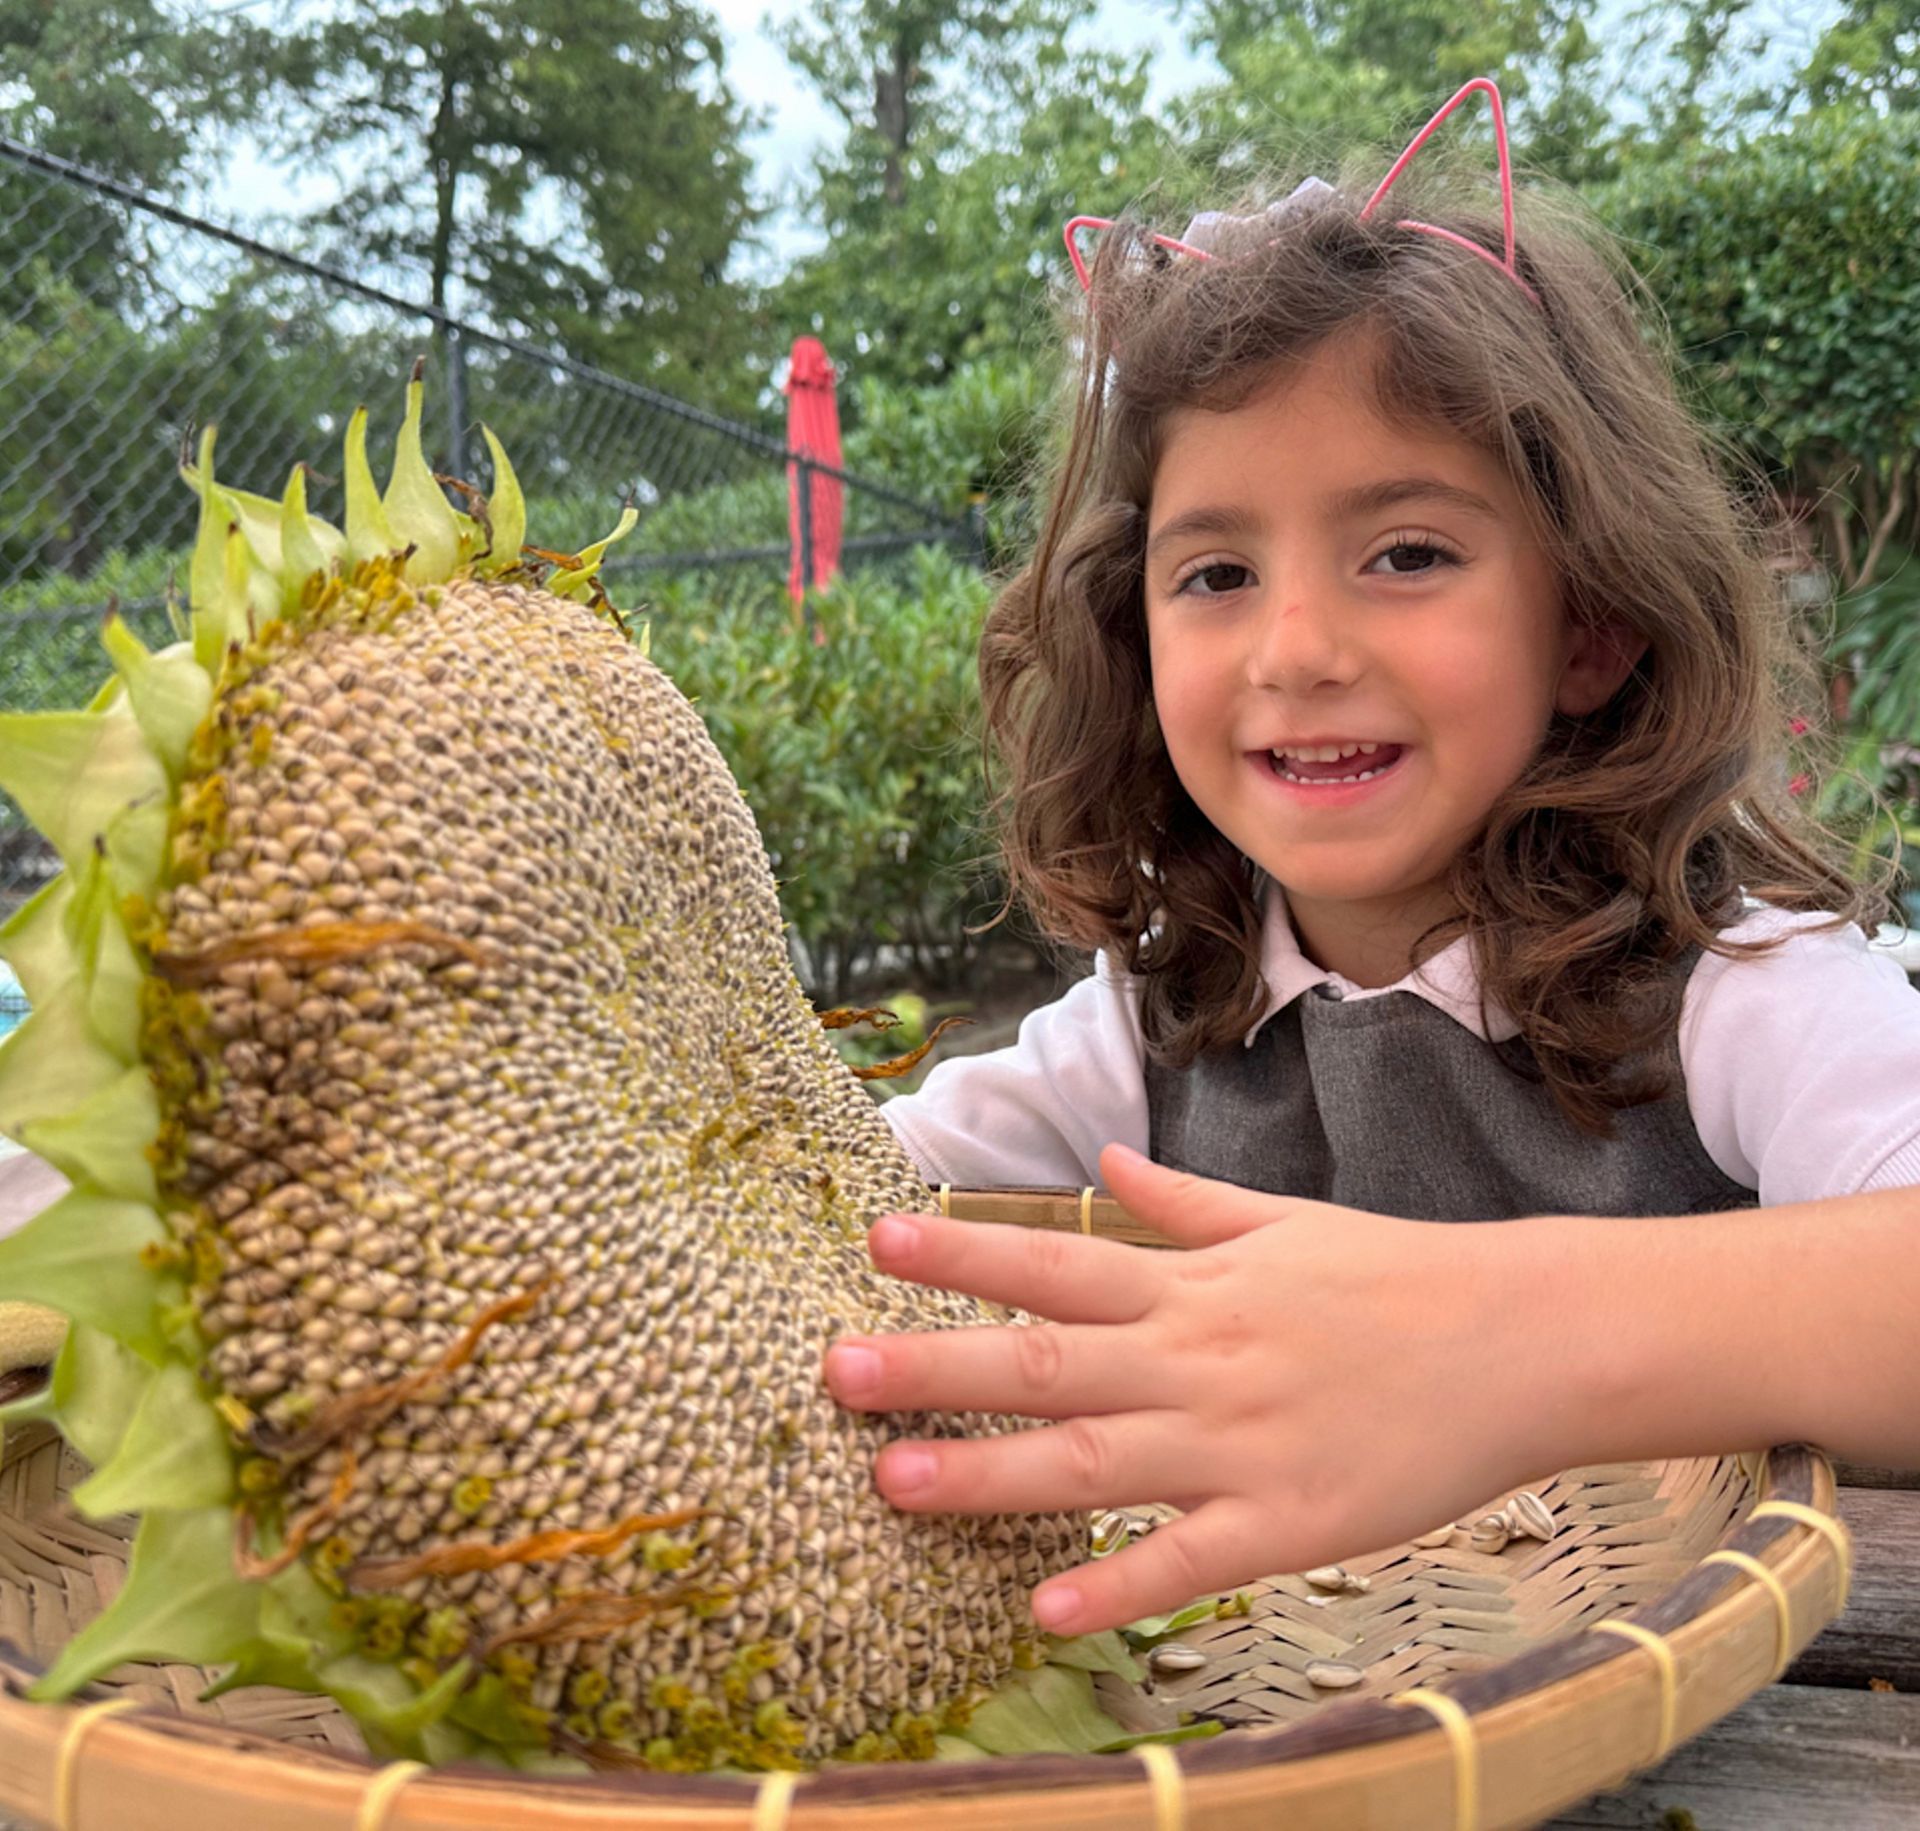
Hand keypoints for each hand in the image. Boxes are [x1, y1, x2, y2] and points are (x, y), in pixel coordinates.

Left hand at [823, 1143, 1576, 1635]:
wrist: (1521, 1342)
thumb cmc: (1396, 1277)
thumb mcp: (1284, 1221)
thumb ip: (1184, 1200)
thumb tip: (1106, 1164)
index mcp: (1194, 1285)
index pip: (1056, 1262)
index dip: (963, 1253)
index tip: (876, 1240)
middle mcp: (1199, 1359)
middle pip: (1049, 1362)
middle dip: (938, 1366)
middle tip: (837, 1370)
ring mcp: (1240, 1445)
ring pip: (1094, 1463)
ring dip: (990, 1474)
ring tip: (893, 1482)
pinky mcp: (1290, 1523)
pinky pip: (1188, 1561)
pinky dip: (1117, 1583)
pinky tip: (1042, 1607)